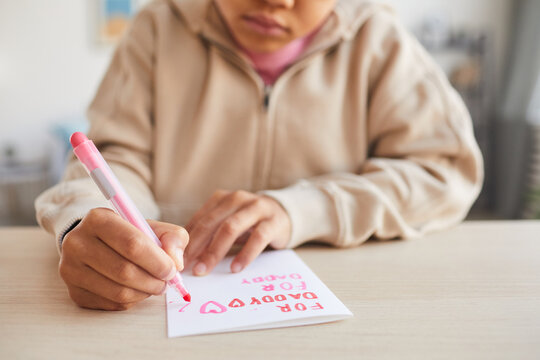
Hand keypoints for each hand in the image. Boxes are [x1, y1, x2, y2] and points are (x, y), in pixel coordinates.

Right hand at [59, 208, 188, 310]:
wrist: (98, 243)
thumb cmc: (130, 234)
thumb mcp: (154, 227)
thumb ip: (172, 238)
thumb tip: (175, 262)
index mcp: (98, 219)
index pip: (132, 244)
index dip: (157, 261)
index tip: (172, 269)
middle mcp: (77, 242)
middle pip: (124, 271)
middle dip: (153, 280)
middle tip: (167, 281)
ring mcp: (71, 269)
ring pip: (118, 291)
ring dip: (145, 293)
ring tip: (155, 285)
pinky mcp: (74, 292)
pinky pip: (111, 304)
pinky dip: (132, 301)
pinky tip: (137, 290)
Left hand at [184, 190, 290, 275]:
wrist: (285, 214)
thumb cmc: (250, 223)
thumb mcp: (229, 223)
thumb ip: (210, 234)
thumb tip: (184, 256)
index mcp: (222, 199)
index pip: (200, 219)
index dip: (186, 240)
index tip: (176, 260)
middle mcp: (238, 199)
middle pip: (212, 223)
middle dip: (196, 246)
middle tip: (186, 267)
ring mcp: (257, 208)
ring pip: (231, 228)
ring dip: (215, 250)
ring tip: (205, 269)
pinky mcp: (273, 221)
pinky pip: (257, 238)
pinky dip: (245, 254)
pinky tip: (235, 268)